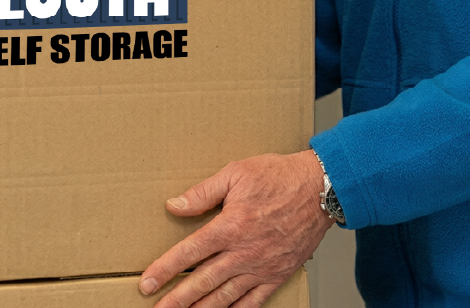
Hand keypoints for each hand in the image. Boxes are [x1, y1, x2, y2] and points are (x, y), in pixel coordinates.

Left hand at [141, 150, 334, 307]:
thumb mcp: (237, 173)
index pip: (189, 253)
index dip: (165, 269)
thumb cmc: (281, 177)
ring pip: (225, 296)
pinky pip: (255, 300)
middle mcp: (244, 252)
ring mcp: (262, 266)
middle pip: (202, 282)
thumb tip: (174, 205)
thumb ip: (203, 193)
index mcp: (231, 226)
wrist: (323, 189)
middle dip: (176, 299)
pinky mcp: (279, 273)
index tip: (146, 284)